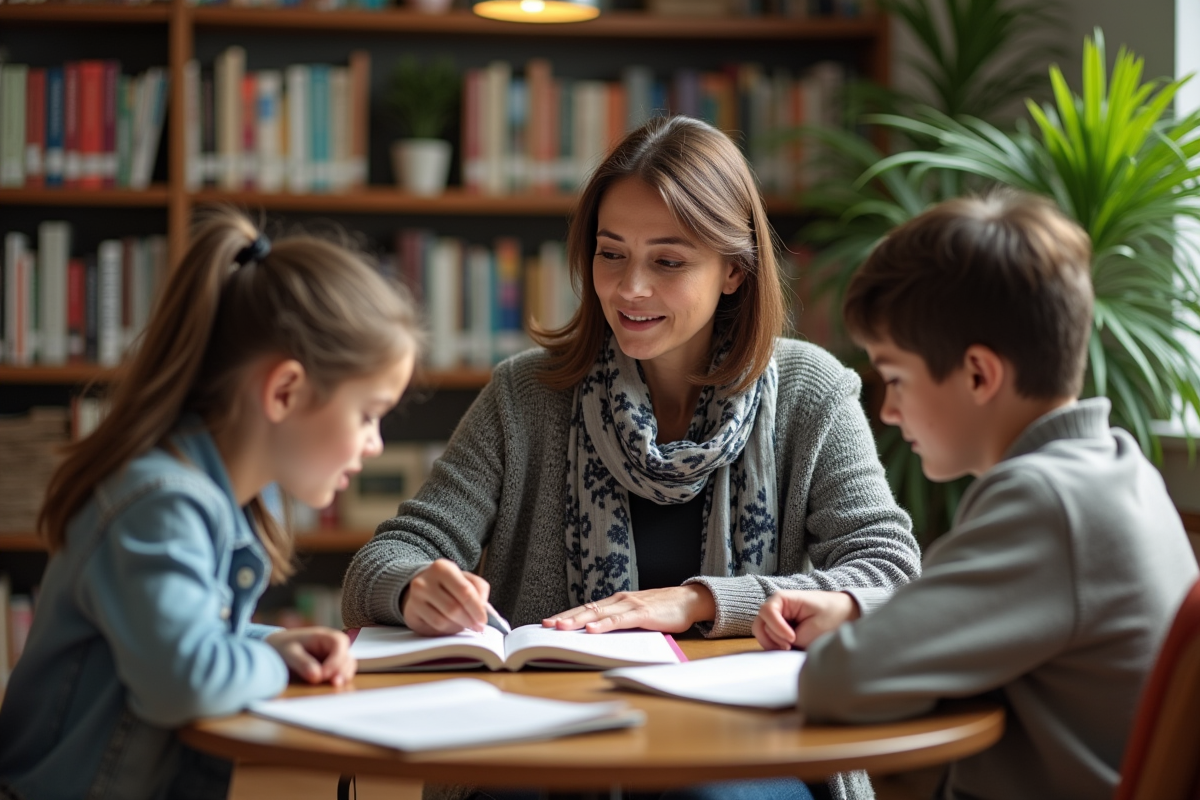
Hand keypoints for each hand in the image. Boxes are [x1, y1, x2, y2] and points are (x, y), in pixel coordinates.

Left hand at [265, 627, 356, 686]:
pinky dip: (338, 680)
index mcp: (325, 636)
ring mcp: (334, 657)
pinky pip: (340, 674)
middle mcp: (334, 646)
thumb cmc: (282, 646)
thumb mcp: (289, 653)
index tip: (323, 675)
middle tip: (333, 685)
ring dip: (343, 676)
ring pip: (347, 667)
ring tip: (334, 686)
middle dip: (341, 671)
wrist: (276, 648)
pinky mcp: (331, 668)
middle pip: (346, 657)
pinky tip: (331, 687)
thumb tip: (316, 676)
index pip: (339, 645)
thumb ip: (302, 662)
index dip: (335, 660)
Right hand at [400, 558, 490, 635]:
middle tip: (478, 626)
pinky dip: (448, 630)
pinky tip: (452, 625)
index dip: (477, 608)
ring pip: (443, 620)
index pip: (464, 591)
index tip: (484, 619)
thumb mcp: (465, 578)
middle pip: (454, 608)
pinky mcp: (411, 612)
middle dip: (470, 620)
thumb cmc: (448, 583)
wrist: (422, 586)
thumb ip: (479, 589)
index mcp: (442, 568)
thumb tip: (485, 608)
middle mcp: (425, 581)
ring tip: (465, 624)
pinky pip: (434, 627)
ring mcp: (415, 597)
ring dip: (459, 626)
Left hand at [542, 585, 715, 633]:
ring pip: (599, 613)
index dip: (567, 615)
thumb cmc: (661, 610)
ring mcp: (630, 606)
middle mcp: (619, 601)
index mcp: (615, 602)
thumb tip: (597, 634)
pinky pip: (619, 620)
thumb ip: (618, 622)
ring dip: (578, 621)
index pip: (586, 608)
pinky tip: (592, 630)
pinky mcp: (642, 614)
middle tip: (546, 626)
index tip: (547, 622)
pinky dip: (604, 625)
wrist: (687, 600)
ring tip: (561, 628)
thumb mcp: (635, 615)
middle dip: (566, 618)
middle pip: (587, 609)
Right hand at [753, 590, 860, 650]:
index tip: (792, 639)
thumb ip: (793, 638)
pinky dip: (776, 645)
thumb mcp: (814, 628)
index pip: (767, 611)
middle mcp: (776, 607)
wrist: (844, 614)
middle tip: (789, 646)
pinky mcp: (780, 628)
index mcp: (783, 599)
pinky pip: (769, 639)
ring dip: (773, 643)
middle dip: (771, 638)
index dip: (776, 627)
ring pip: (762, 633)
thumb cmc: (831, 616)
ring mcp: (776, 618)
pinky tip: (791, 647)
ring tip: (791, 647)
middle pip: (759, 624)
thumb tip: (780, 647)